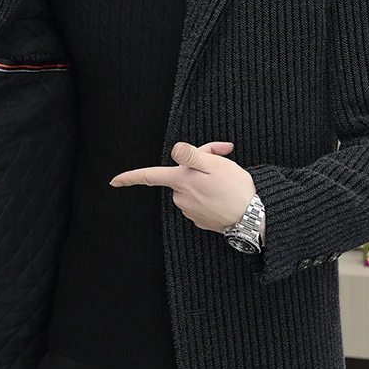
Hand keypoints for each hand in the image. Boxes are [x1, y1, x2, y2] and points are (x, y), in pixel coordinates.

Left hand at [109, 141, 263, 241]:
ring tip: (227, 181)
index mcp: (181, 181)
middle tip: (223, 158)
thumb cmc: (236, 189)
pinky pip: (201, 200)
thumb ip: (191, 156)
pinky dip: (211, 193)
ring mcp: (190, 211)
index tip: (114, 182)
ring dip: (206, 179)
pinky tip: (226, 194)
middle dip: (197, 165)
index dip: (130, 178)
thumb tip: (175, 149)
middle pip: (181, 175)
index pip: (149, 177)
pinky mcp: (201, 219)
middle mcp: (181, 198)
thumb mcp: (215, 165)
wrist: (254, 218)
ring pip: (192, 187)